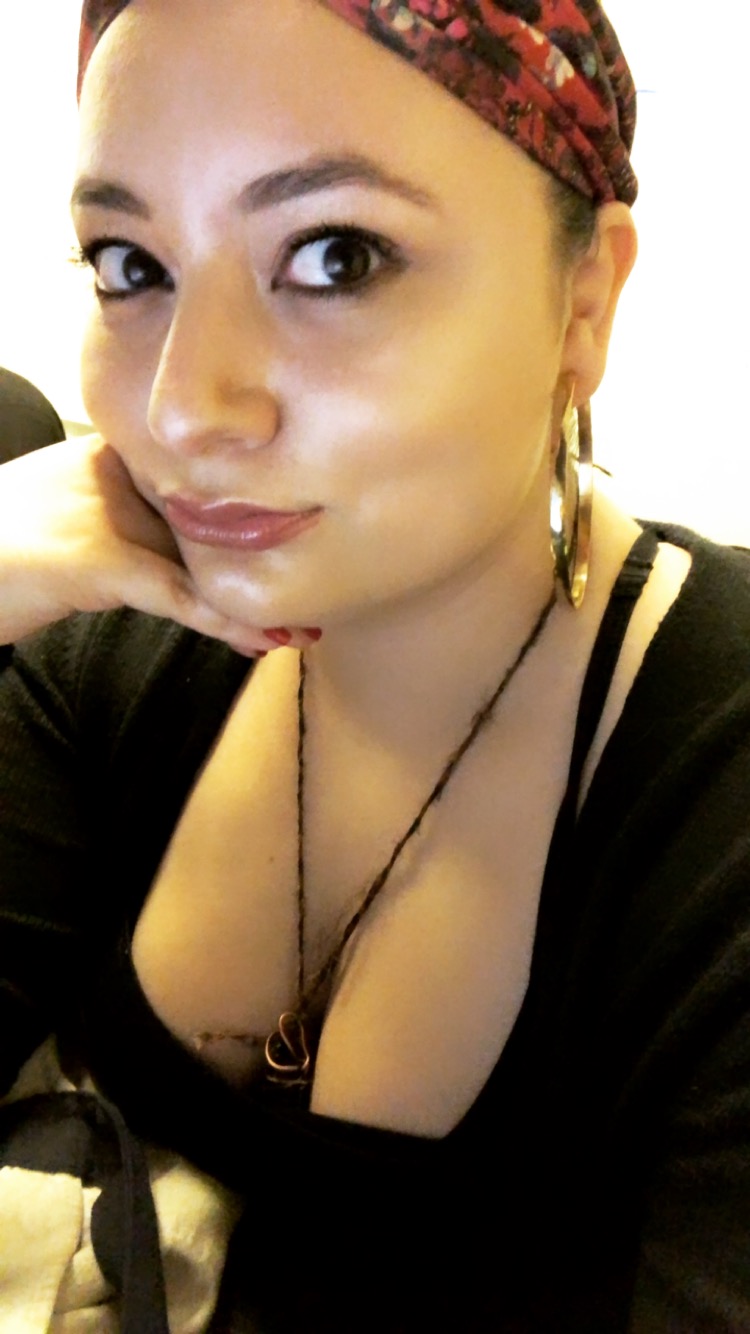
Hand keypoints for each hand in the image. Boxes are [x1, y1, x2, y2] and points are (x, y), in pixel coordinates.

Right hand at [0, 435, 311, 652]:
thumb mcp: (69, 529)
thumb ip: (124, 527)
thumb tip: (182, 564)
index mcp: (110, 457)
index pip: (197, 485)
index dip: (250, 521)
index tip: (297, 550)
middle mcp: (113, 473)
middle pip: (209, 517)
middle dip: (266, 556)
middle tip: (323, 590)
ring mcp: (104, 512)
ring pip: (203, 556)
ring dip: (256, 596)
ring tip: (306, 627)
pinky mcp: (95, 559)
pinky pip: (176, 594)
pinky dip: (223, 620)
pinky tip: (264, 640)